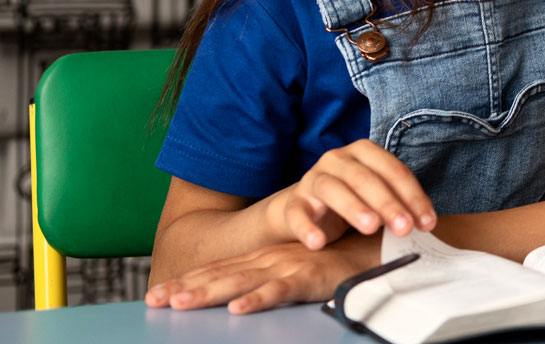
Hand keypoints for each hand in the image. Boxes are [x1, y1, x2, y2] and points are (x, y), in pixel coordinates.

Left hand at [144, 234, 379, 313]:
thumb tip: (244, 297)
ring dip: (209, 292)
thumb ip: (275, 279)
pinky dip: (259, 298)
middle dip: (185, 287)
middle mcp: (272, 258)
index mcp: (267, 257)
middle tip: (152, 299)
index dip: (188, 281)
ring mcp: (289, 266)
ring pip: (242, 281)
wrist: (382, 245)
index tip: (158, 294)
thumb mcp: (300, 268)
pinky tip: (239, 309)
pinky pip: (281, 290)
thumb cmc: (342, 259)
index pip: (220, 269)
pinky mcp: (312, 276)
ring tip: (180, 304)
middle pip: (221, 274)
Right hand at [265, 139, 436, 249]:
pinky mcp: (293, 202)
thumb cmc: (351, 198)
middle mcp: (337, 159)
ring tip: (371, 227)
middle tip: (404, 228)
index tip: (427, 222)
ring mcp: (313, 179)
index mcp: (364, 152)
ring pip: (333, 189)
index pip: (393, 170)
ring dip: (354, 208)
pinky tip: (318, 242)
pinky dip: (307, 227)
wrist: (304, 207)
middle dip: (388, 203)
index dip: (412, 196)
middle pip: (365, 178)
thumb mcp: (376, 196)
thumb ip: (399, 203)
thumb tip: (426, 223)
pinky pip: (298, 213)